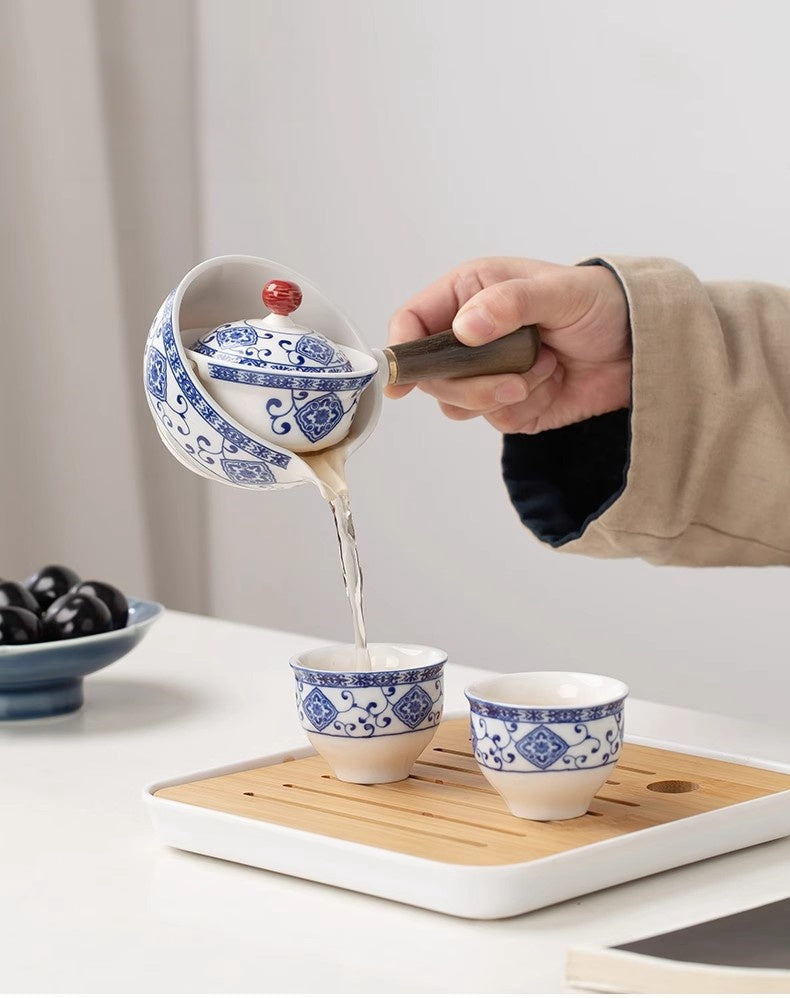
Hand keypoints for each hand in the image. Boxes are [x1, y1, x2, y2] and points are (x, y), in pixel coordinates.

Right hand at [386, 257, 630, 433]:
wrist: (641, 346)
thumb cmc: (601, 303)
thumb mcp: (558, 291)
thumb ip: (510, 304)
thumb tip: (464, 327)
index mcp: (469, 295)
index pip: (412, 323)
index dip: (403, 351)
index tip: (405, 379)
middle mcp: (469, 335)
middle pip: (431, 375)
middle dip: (469, 384)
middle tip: (512, 379)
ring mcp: (486, 372)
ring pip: (458, 403)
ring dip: (500, 396)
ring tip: (543, 370)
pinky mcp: (508, 404)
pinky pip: (494, 420)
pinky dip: (524, 407)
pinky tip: (551, 383)